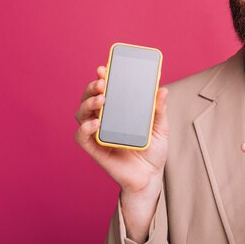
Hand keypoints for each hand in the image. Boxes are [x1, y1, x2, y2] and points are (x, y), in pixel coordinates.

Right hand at [74, 65, 169, 241]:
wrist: (151, 176)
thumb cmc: (154, 150)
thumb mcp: (161, 128)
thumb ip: (159, 110)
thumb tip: (162, 90)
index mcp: (118, 111)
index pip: (106, 90)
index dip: (102, 77)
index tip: (104, 67)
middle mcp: (105, 120)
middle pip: (90, 99)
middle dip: (92, 87)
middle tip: (102, 82)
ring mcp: (98, 134)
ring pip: (82, 114)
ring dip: (88, 103)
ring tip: (101, 98)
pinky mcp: (95, 150)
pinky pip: (82, 137)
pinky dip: (85, 128)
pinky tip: (95, 123)